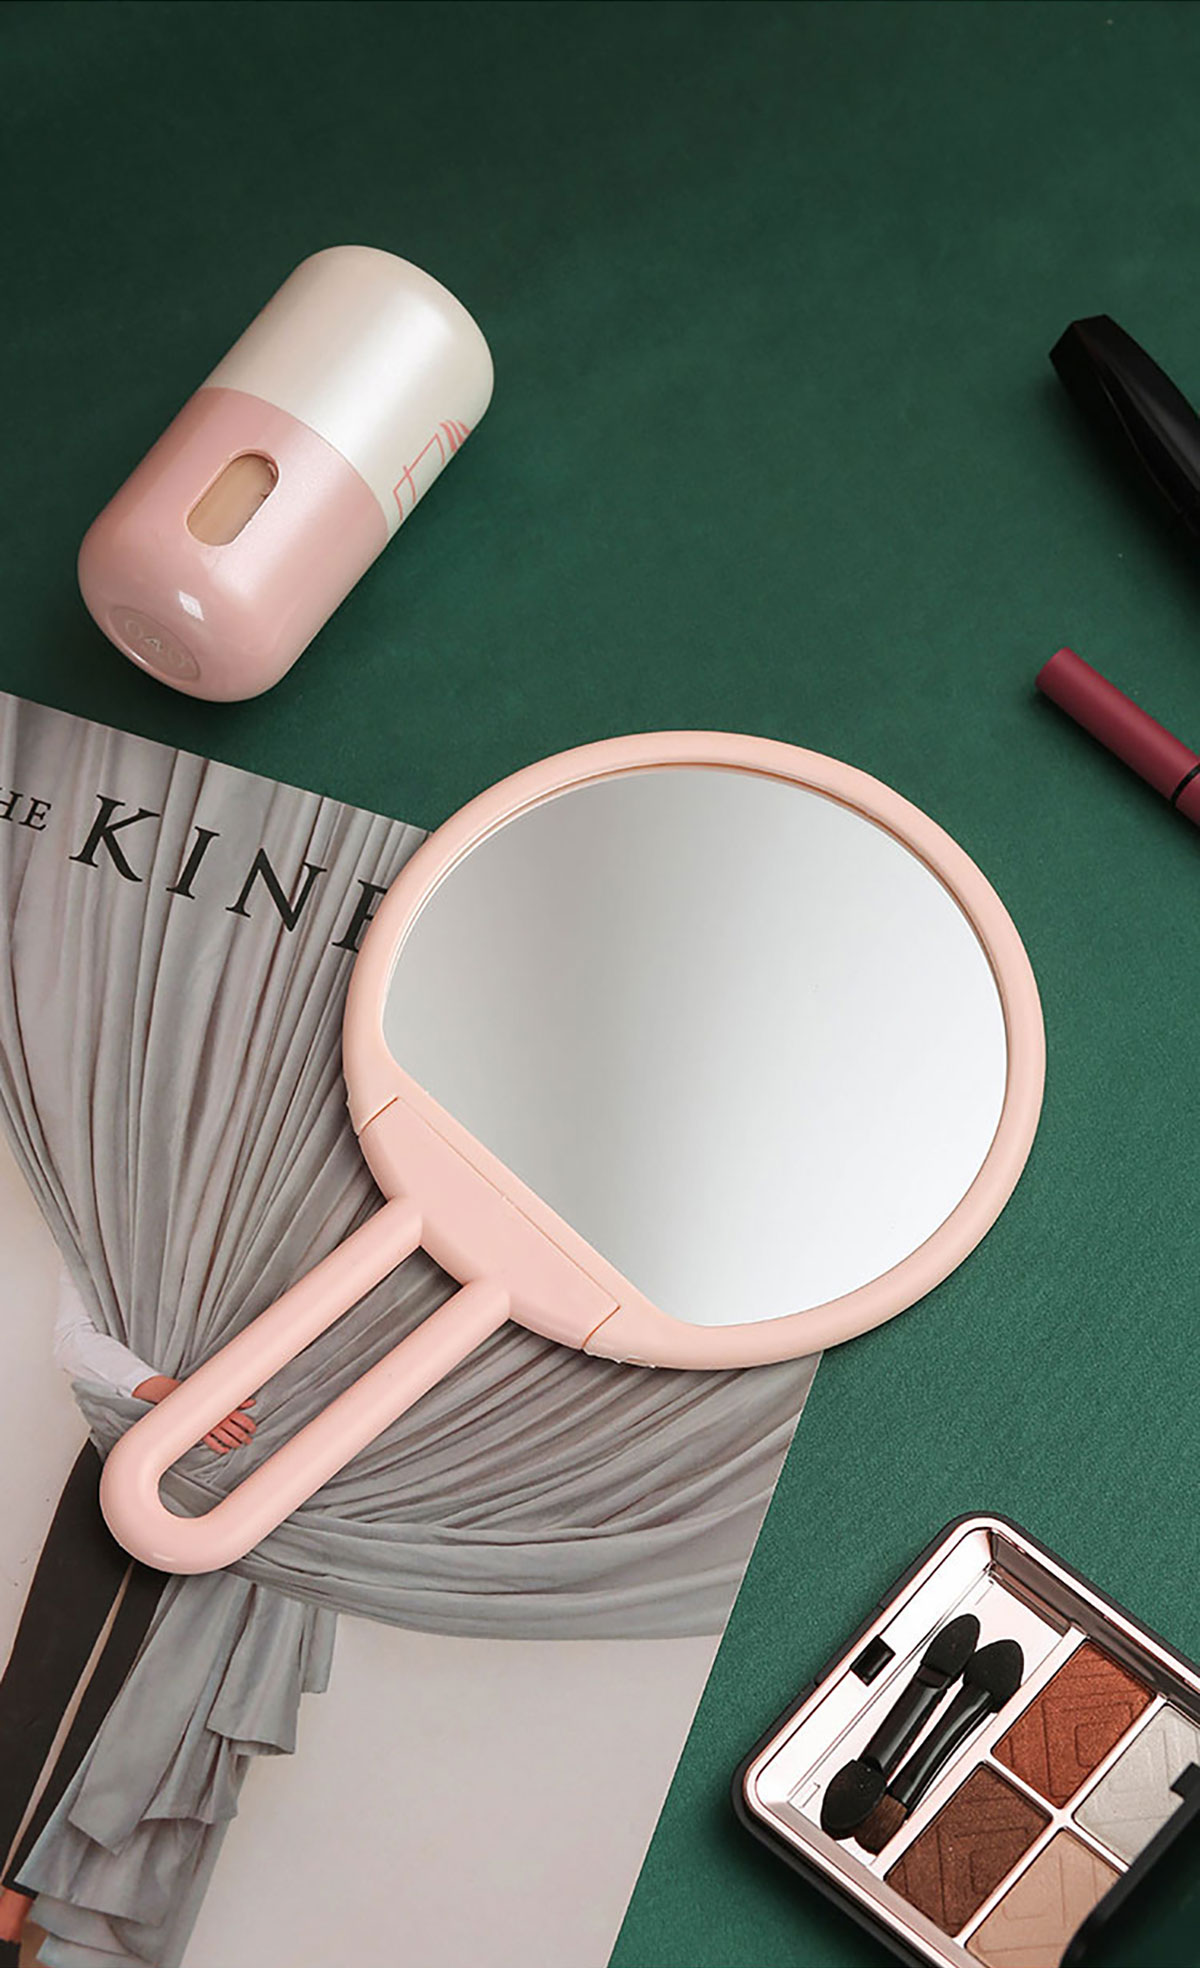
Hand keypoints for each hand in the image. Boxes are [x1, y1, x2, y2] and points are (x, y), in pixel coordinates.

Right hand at [131, 1375, 256, 1454]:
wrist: (188, 1401)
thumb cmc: (208, 1399)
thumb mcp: (225, 1398)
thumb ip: (239, 1402)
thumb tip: (253, 1402)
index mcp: (227, 1410)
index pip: (243, 1420)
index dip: (250, 1426)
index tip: (253, 1430)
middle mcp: (221, 1419)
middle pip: (237, 1432)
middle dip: (244, 1438)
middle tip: (248, 1441)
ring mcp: (212, 1427)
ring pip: (227, 1439)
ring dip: (234, 1444)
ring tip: (238, 1445)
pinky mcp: (203, 1434)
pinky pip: (213, 1444)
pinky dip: (220, 1449)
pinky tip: (225, 1450)